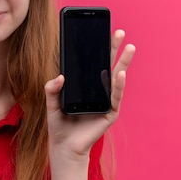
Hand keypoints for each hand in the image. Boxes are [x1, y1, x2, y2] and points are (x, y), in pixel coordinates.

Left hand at [45, 29, 135, 160]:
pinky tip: (120, 72)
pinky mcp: (109, 113)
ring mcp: (105, 101)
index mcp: (84, 87)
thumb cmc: (59, 126)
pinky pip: (115, 96)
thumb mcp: (51, 104)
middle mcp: (97, 91)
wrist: (64, 147)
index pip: (91, 64)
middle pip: (106, 65)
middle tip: (118, 31)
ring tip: (129, 47)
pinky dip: (118, 84)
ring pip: (115, 78)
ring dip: (122, 62)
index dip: (95, 49)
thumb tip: (59, 76)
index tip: (99, 32)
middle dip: (112, 48)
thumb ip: (51, 89)